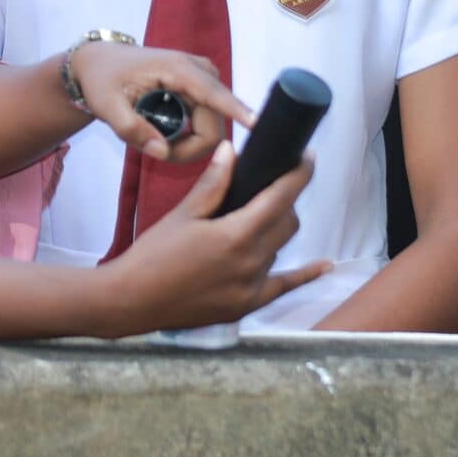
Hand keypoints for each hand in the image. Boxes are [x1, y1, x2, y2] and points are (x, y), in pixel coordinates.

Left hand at [66, 40, 251, 163]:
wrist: (101, 63)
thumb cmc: (103, 80)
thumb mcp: (107, 106)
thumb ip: (132, 130)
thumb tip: (162, 152)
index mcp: (179, 69)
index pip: (215, 94)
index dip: (238, 111)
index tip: (259, 124)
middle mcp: (200, 72)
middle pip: (213, 125)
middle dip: (188, 148)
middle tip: (153, 150)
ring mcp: (204, 80)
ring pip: (212, 128)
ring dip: (186, 143)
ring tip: (152, 137)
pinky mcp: (202, 89)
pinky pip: (207, 123)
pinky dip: (187, 135)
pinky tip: (163, 130)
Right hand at [101, 144, 332, 335]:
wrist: (131, 301)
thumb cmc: (153, 255)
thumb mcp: (182, 215)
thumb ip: (212, 184)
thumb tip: (231, 150)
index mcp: (236, 235)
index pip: (280, 198)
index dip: (298, 175)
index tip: (307, 157)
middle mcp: (251, 263)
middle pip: (286, 222)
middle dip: (286, 199)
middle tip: (276, 182)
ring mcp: (251, 287)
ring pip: (280, 248)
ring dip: (277, 228)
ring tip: (266, 212)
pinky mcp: (246, 306)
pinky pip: (284, 286)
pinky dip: (305, 275)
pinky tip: (325, 266)